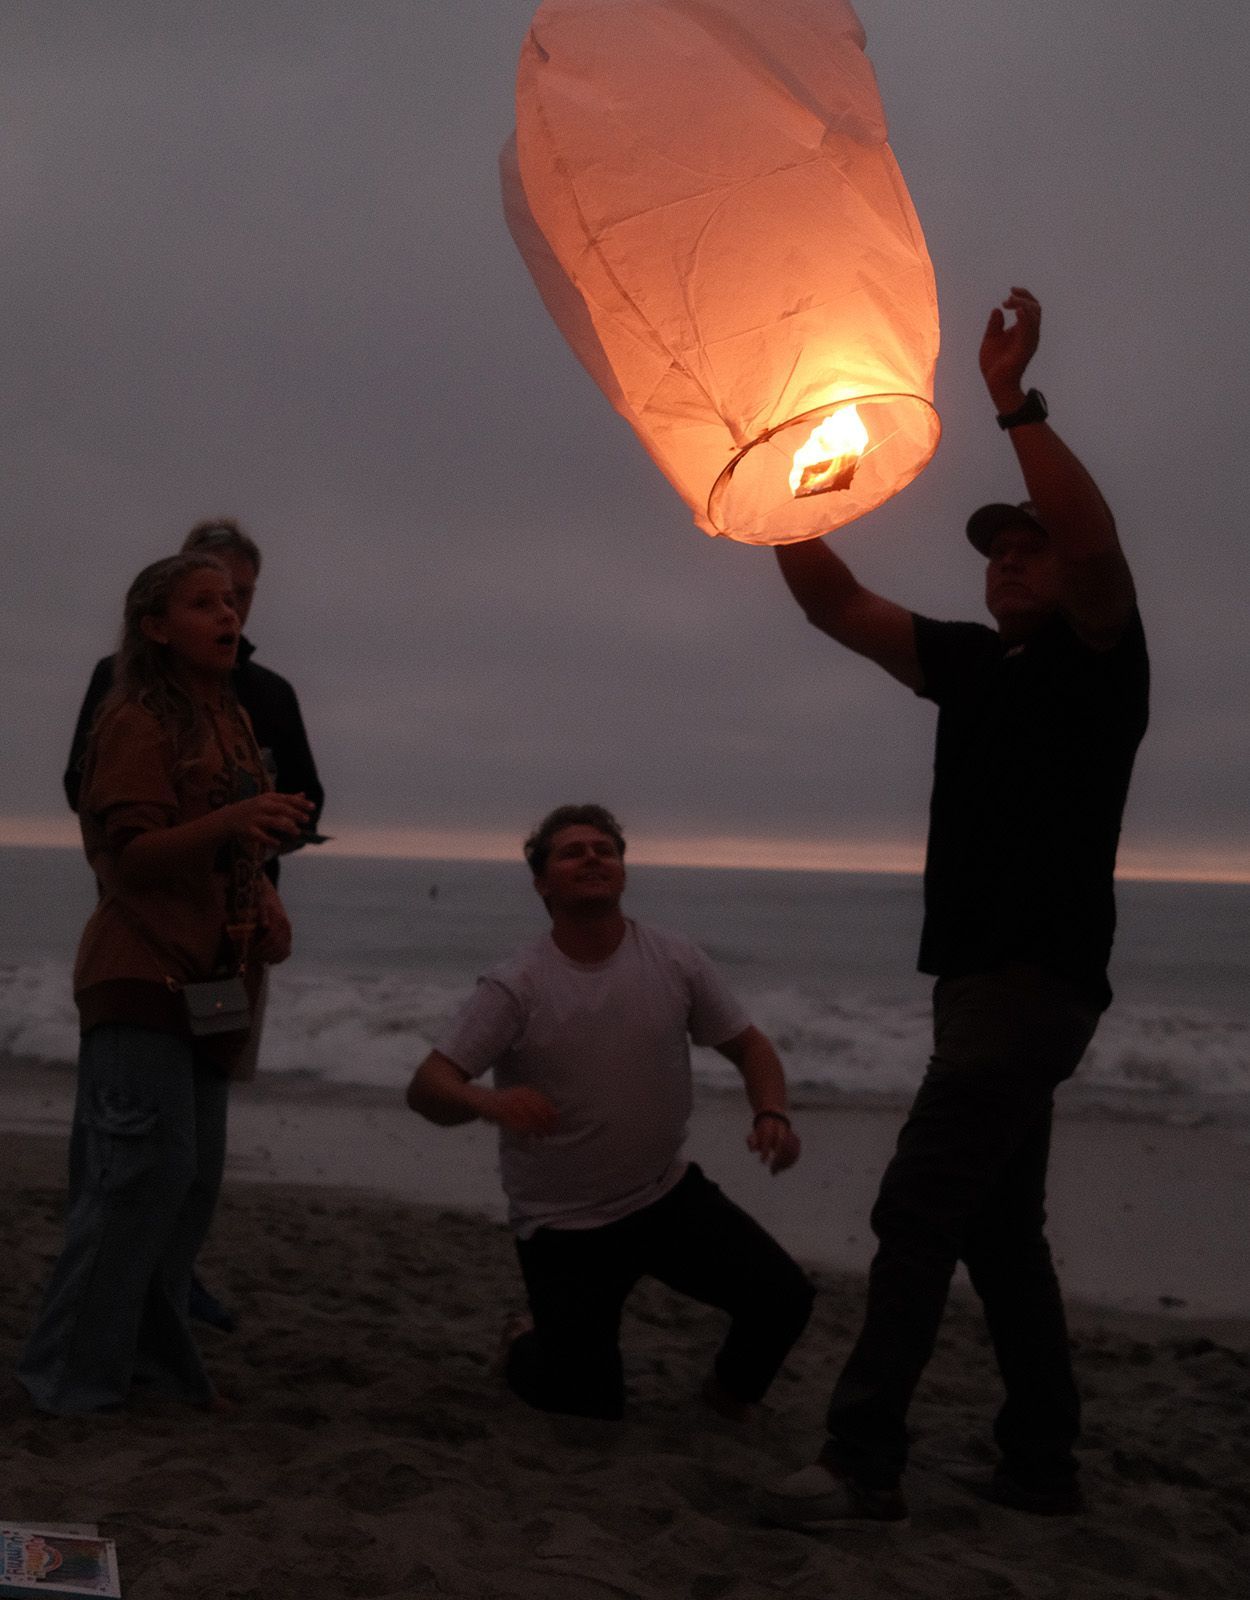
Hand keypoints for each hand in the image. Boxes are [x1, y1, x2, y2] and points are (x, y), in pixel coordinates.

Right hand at [224, 792, 314, 849]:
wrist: (228, 818)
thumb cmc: (253, 809)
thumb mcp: (267, 800)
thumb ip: (285, 799)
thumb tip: (304, 794)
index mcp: (268, 798)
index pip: (287, 799)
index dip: (300, 803)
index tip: (313, 807)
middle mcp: (262, 806)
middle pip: (282, 809)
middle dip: (295, 814)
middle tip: (307, 819)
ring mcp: (255, 818)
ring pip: (274, 822)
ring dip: (287, 827)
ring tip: (297, 833)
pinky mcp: (248, 830)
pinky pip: (261, 836)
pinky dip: (270, 840)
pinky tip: (278, 844)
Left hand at [252, 899, 292, 964]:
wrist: (268, 895)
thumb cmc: (261, 901)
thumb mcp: (260, 904)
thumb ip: (263, 914)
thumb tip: (266, 925)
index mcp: (279, 920)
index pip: (272, 939)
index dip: (262, 947)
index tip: (252, 952)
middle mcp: (286, 927)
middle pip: (277, 946)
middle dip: (265, 954)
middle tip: (254, 958)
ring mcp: (288, 932)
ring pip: (284, 950)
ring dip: (272, 957)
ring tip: (261, 960)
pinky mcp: (288, 936)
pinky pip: (287, 951)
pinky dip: (280, 957)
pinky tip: (271, 961)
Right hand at [479, 1086, 558, 1136]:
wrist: (482, 1099)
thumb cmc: (505, 1102)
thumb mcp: (520, 1099)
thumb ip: (536, 1105)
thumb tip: (556, 1114)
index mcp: (524, 1092)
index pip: (542, 1102)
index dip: (551, 1113)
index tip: (556, 1123)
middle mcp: (518, 1097)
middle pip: (537, 1111)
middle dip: (546, 1123)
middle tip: (551, 1133)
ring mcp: (510, 1104)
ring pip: (528, 1119)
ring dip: (536, 1129)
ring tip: (541, 1137)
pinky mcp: (501, 1113)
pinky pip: (515, 1124)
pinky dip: (522, 1131)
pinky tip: (526, 1136)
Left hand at [748, 1113, 800, 1173]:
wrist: (774, 1120)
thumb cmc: (761, 1132)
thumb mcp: (753, 1134)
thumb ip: (751, 1140)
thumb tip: (753, 1150)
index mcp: (771, 1128)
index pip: (769, 1140)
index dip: (766, 1152)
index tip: (762, 1162)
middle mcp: (783, 1131)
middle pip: (783, 1147)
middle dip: (778, 1160)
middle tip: (772, 1171)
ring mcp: (791, 1135)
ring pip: (791, 1151)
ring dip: (785, 1164)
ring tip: (776, 1171)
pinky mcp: (797, 1141)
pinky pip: (796, 1153)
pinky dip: (790, 1162)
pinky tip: (783, 1168)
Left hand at [979, 286, 1040, 409]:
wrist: (995, 382)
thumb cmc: (994, 364)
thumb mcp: (991, 338)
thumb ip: (995, 324)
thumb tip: (997, 310)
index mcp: (1023, 330)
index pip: (1030, 307)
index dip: (1023, 296)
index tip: (1010, 291)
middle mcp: (1030, 333)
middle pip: (1035, 308)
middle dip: (1023, 298)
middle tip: (1007, 299)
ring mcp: (1029, 340)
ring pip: (1034, 316)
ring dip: (1022, 305)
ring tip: (1009, 301)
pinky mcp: (1025, 348)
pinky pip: (1029, 330)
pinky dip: (1025, 318)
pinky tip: (1018, 310)